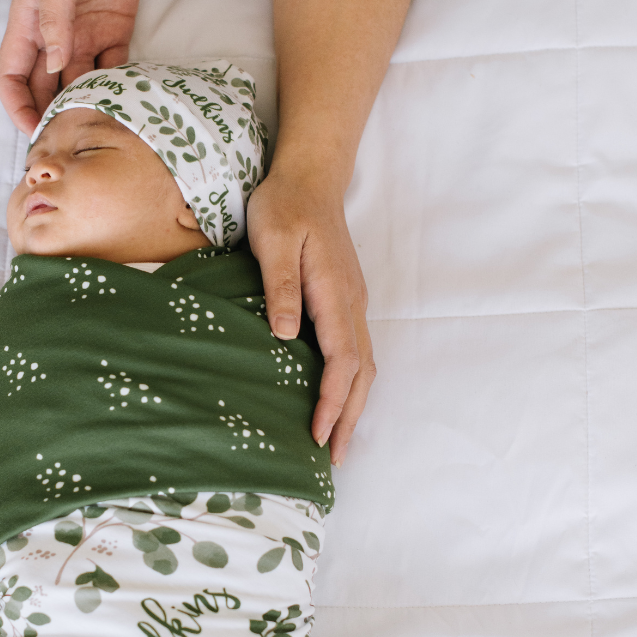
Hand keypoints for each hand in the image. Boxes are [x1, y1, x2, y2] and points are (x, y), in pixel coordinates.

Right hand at [0, 0, 145, 134]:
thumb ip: (54, 17)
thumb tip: (56, 64)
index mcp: (28, 24)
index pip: (12, 77)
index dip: (17, 106)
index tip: (33, 129)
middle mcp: (54, 38)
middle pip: (45, 90)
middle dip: (51, 117)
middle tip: (66, 141)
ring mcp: (84, 38)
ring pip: (79, 86)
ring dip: (85, 108)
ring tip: (95, 128)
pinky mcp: (114, 34)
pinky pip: (113, 71)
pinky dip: (117, 89)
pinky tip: (121, 104)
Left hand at [248, 167, 375, 466]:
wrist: (309, 176)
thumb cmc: (284, 205)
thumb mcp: (271, 239)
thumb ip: (279, 286)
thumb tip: (286, 334)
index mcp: (335, 294)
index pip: (342, 361)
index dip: (333, 402)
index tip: (320, 435)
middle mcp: (352, 304)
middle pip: (362, 373)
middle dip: (351, 419)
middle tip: (335, 460)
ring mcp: (352, 303)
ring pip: (364, 366)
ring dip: (354, 406)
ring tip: (338, 442)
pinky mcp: (344, 301)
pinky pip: (355, 352)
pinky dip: (351, 385)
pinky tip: (335, 401)